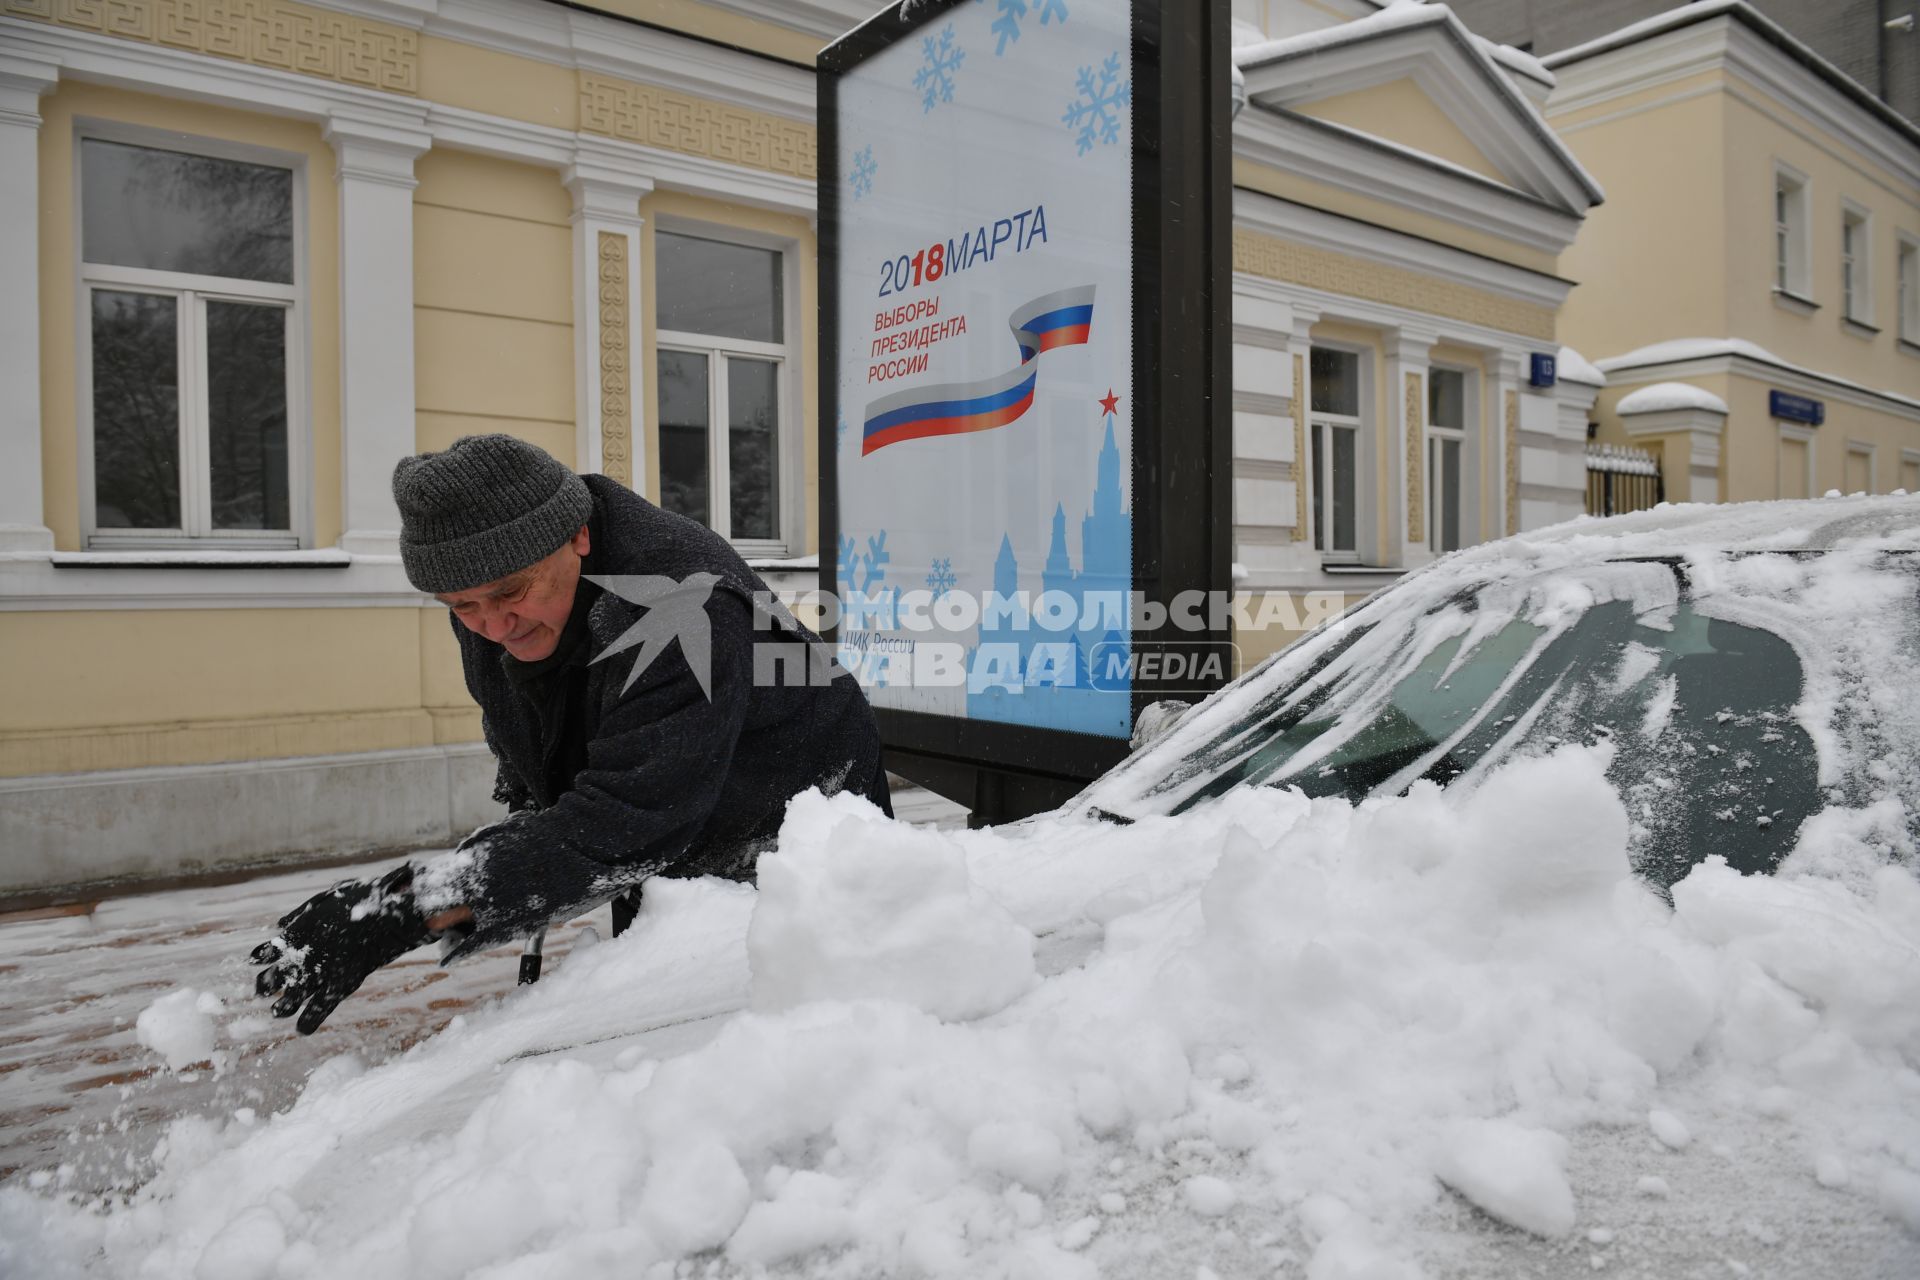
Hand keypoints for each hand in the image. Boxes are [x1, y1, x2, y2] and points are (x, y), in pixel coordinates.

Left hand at [250, 864, 432, 1033]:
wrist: (386, 915)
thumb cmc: (360, 901)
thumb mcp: (325, 899)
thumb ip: (301, 914)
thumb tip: (281, 925)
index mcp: (295, 935)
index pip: (266, 953)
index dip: (260, 958)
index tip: (259, 961)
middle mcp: (301, 959)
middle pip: (271, 980)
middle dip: (264, 986)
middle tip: (262, 990)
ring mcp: (318, 976)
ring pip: (288, 1002)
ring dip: (280, 1008)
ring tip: (278, 1010)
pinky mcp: (338, 988)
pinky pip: (316, 1012)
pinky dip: (307, 1023)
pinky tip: (302, 1029)